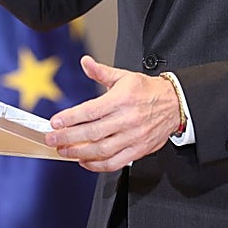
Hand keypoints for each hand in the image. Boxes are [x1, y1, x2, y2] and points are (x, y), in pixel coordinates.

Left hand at [45, 55, 180, 171]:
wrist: (175, 104)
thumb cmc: (147, 90)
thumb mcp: (124, 77)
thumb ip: (101, 72)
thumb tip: (85, 62)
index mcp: (121, 99)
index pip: (91, 110)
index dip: (70, 118)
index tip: (55, 122)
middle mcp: (127, 119)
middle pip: (92, 132)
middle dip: (68, 137)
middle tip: (52, 139)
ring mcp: (133, 137)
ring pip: (102, 150)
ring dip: (79, 153)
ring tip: (64, 151)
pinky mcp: (139, 150)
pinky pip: (115, 162)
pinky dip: (97, 165)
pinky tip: (84, 161)